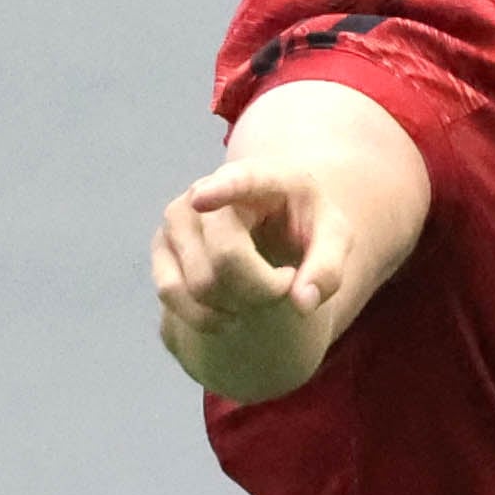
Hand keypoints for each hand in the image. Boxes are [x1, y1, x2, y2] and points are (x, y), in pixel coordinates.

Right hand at [150, 159, 353, 331]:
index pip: (239, 181)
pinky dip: (202, 316)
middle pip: (226, 256)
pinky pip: (170, 291)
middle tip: (283, 287)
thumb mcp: (334, 239)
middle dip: (260, 290)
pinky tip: (228, 312)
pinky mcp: (161, 246)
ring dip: (233, 306)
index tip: (202, 198)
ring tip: (257, 294)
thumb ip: (328, 269)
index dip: (220, 190)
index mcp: (259, 178)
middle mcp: (207, 189)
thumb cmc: (305, 226)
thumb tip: (302, 302)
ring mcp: (178, 217)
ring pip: (199, 282)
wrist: (275, 223)